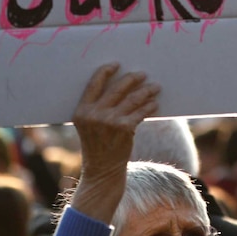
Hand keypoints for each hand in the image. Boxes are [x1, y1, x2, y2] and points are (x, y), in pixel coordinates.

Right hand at [70, 63, 159, 221]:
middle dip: (132, 79)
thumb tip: (120, 86)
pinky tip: (155, 103)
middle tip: (142, 74)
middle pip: (117, 88)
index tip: (116, 64)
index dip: (106, 71)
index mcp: (81, 111)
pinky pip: (140, 111)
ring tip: (155, 87)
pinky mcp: (124, 128)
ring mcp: (109, 121)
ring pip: (132, 98)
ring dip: (146, 91)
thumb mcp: (88, 126)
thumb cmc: (97, 146)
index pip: (94, 84)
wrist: (102, 171)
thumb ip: (97, 108)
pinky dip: (149, 106)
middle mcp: (94, 114)